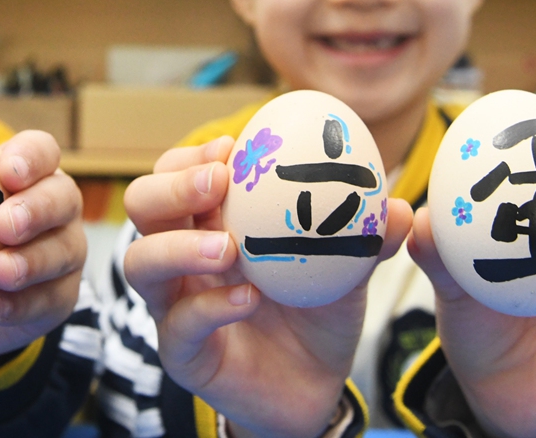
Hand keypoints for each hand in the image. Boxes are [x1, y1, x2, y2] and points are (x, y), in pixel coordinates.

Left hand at [0, 129, 84, 357]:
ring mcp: (66, 250)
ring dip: (31, 261)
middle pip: (64, 196)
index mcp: (26, 175)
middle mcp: (56, 207)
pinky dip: (20, 305)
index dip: (30, 156)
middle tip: (2, 225)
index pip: (41, 151)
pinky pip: (50, 299)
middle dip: (36, 207)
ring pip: (64, 250)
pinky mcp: (63, 295)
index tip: (6, 171)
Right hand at [123, 137, 414, 437]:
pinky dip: (210, 307)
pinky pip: (177, 325)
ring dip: (177, 246)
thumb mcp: (344, 269)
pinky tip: (248, 299)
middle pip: (141, 204)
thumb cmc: (315, 314)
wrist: (314, 388)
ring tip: (227, 247)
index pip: (174, 173)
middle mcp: (181, 257)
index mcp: (208, 222)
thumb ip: (364, 238)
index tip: (231, 148)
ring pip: (139, 262)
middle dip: (173, 186)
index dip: (193, 156)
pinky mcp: (182, 353)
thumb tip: (397, 207)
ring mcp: (174, 304)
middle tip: (219, 182)